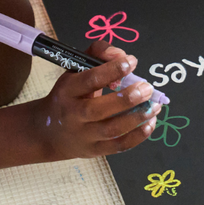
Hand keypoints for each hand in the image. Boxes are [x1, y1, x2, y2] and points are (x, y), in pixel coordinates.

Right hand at [32, 41, 157, 159]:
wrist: (49, 131)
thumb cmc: (69, 95)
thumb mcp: (75, 69)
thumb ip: (98, 53)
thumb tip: (122, 55)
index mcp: (67, 90)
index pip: (89, 80)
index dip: (112, 70)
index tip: (132, 62)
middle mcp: (73, 114)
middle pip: (99, 109)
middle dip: (127, 98)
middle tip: (147, 88)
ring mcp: (84, 135)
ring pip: (112, 130)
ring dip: (137, 117)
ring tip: (154, 106)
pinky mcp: (94, 150)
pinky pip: (119, 146)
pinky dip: (138, 136)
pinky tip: (150, 123)